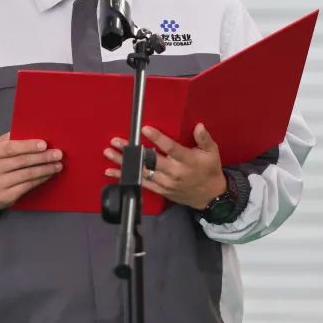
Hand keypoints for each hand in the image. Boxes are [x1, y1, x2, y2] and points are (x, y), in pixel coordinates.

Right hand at [0, 132, 62, 208]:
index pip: (10, 148)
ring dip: (45, 170)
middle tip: (57, 154)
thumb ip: (6, 140)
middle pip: (21, 162)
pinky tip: (48, 175)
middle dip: (42, 158)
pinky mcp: (4, 198)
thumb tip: (30, 132)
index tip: (44, 144)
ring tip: (57, 165)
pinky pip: (26, 187)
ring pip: (26, 176)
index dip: (28, 146)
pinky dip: (39, 180)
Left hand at [103, 124, 225, 208]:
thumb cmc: (209, 171)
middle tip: (117, 141)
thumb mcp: (212, 152)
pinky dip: (125, 177)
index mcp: (187, 160)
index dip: (157, 138)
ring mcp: (165, 183)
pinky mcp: (160, 190)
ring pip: (141, 171)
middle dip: (132, 150)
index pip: (170, 148)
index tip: (145, 129)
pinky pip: (140, 183)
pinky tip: (112, 171)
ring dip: (124, 163)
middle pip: (150, 160)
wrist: (210, 196)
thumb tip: (198, 126)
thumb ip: (204, 139)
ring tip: (110, 153)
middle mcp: (174, 172)